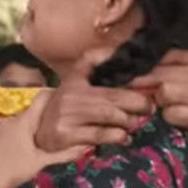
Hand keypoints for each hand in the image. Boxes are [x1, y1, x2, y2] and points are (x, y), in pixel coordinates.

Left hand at [0, 93, 88, 187]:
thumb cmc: (14, 173)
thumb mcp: (42, 164)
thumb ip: (66, 154)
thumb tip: (88, 146)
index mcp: (23, 122)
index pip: (42, 98)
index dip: (54, 95)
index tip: (65, 98)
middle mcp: (8, 120)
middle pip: (29, 114)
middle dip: (41, 121)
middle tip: (54, 131)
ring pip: (16, 125)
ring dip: (25, 131)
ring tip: (34, 146)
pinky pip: (3, 133)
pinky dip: (11, 138)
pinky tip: (14, 154)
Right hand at [34, 52, 152, 152]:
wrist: (38, 132)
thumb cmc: (66, 108)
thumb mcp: (76, 84)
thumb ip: (94, 66)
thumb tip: (119, 50)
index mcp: (75, 78)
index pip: (95, 63)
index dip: (119, 68)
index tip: (146, 80)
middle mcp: (70, 93)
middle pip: (112, 95)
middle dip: (136, 102)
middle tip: (149, 108)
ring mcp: (67, 114)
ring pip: (108, 115)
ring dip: (128, 121)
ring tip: (135, 123)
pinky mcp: (66, 134)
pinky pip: (99, 134)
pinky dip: (116, 136)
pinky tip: (123, 137)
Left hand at [129, 49, 187, 149]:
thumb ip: (176, 61)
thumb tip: (146, 65)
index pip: (165, 56)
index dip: (152, 68)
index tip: (150, 78)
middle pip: (158, 74)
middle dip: (149, 86)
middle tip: (150, 94)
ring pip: (162, 92)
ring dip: (160, 101)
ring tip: (168, 105)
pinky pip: (169, 113)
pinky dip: (169, 116)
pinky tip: (177, 116)